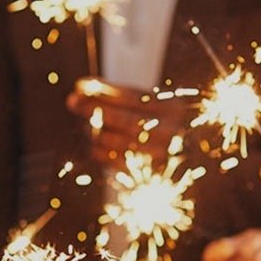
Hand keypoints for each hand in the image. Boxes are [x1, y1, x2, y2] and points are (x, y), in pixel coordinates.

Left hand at [67, 77, 197, 160]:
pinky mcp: (148, 175)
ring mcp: (161, 157)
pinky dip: (100, 151)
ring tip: (84, 123)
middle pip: (125, 120)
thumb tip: (82, 89)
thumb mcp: (151, 103)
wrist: (187, 157)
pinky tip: (93, 143)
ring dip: (95, 130)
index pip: (133, 97)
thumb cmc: (161, 122)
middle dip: (94, 109)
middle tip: (73, 101)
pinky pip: (115, 161)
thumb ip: (120, 96)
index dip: (104, 91)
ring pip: (118, 142)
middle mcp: (171, 134)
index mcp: (173, 109)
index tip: (81, 86)